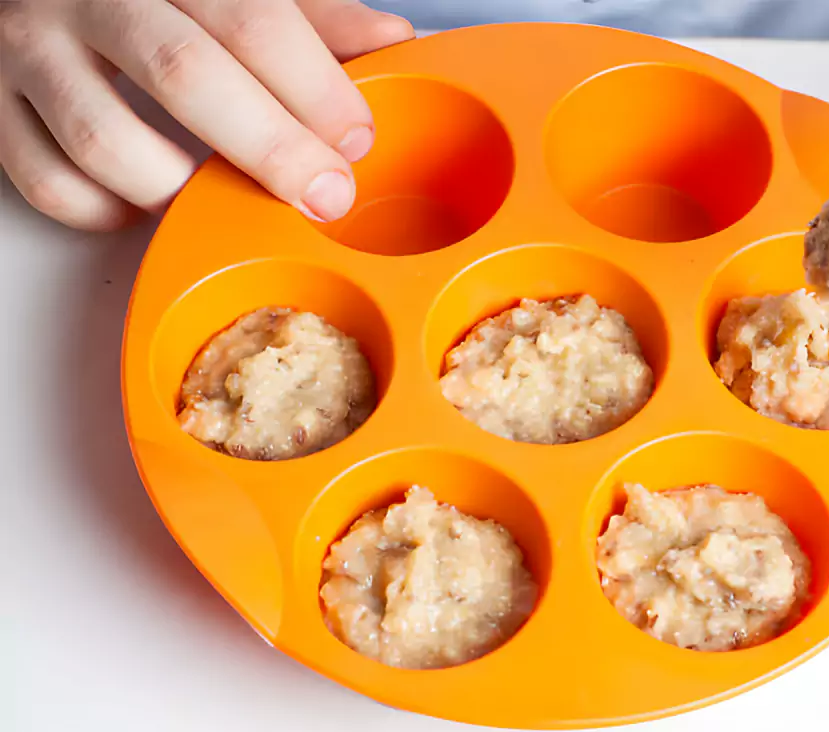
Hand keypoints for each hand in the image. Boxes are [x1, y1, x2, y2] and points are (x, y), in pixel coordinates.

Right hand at [0, 0, 413, 230]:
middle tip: (322, 194)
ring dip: (179, 190)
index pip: (253, 20)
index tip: (354, 140)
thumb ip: (309, 14)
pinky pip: (44, 181)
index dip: (314, 88)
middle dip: (269, 148)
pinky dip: (102, 211)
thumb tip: (390, 41)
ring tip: (223, 201)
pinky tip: (144, 204)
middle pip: (185, 75)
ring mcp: (32, 51)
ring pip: (103, 139)